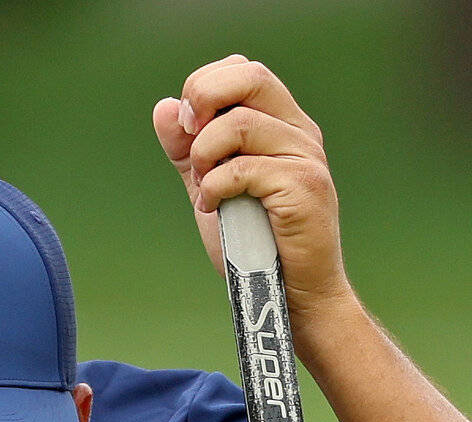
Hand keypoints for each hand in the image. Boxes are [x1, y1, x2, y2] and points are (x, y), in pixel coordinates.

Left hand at [152, 56, 352, 328]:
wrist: (293, 300)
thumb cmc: (257, 249)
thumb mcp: (213, 190)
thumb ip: (190, 152)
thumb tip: (166, 107)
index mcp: (283, 126)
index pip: (243, 71)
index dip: (206, 85)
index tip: (188, 124)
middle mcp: (300, 133)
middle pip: (249, 77)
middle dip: (205, 98)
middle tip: (189, 138)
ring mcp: (306, 158)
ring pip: (241, 123)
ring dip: (206, 155)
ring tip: (203, 188)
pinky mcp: (303, 187)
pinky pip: (244, 168)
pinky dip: (216, 186)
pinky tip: (213, 208)